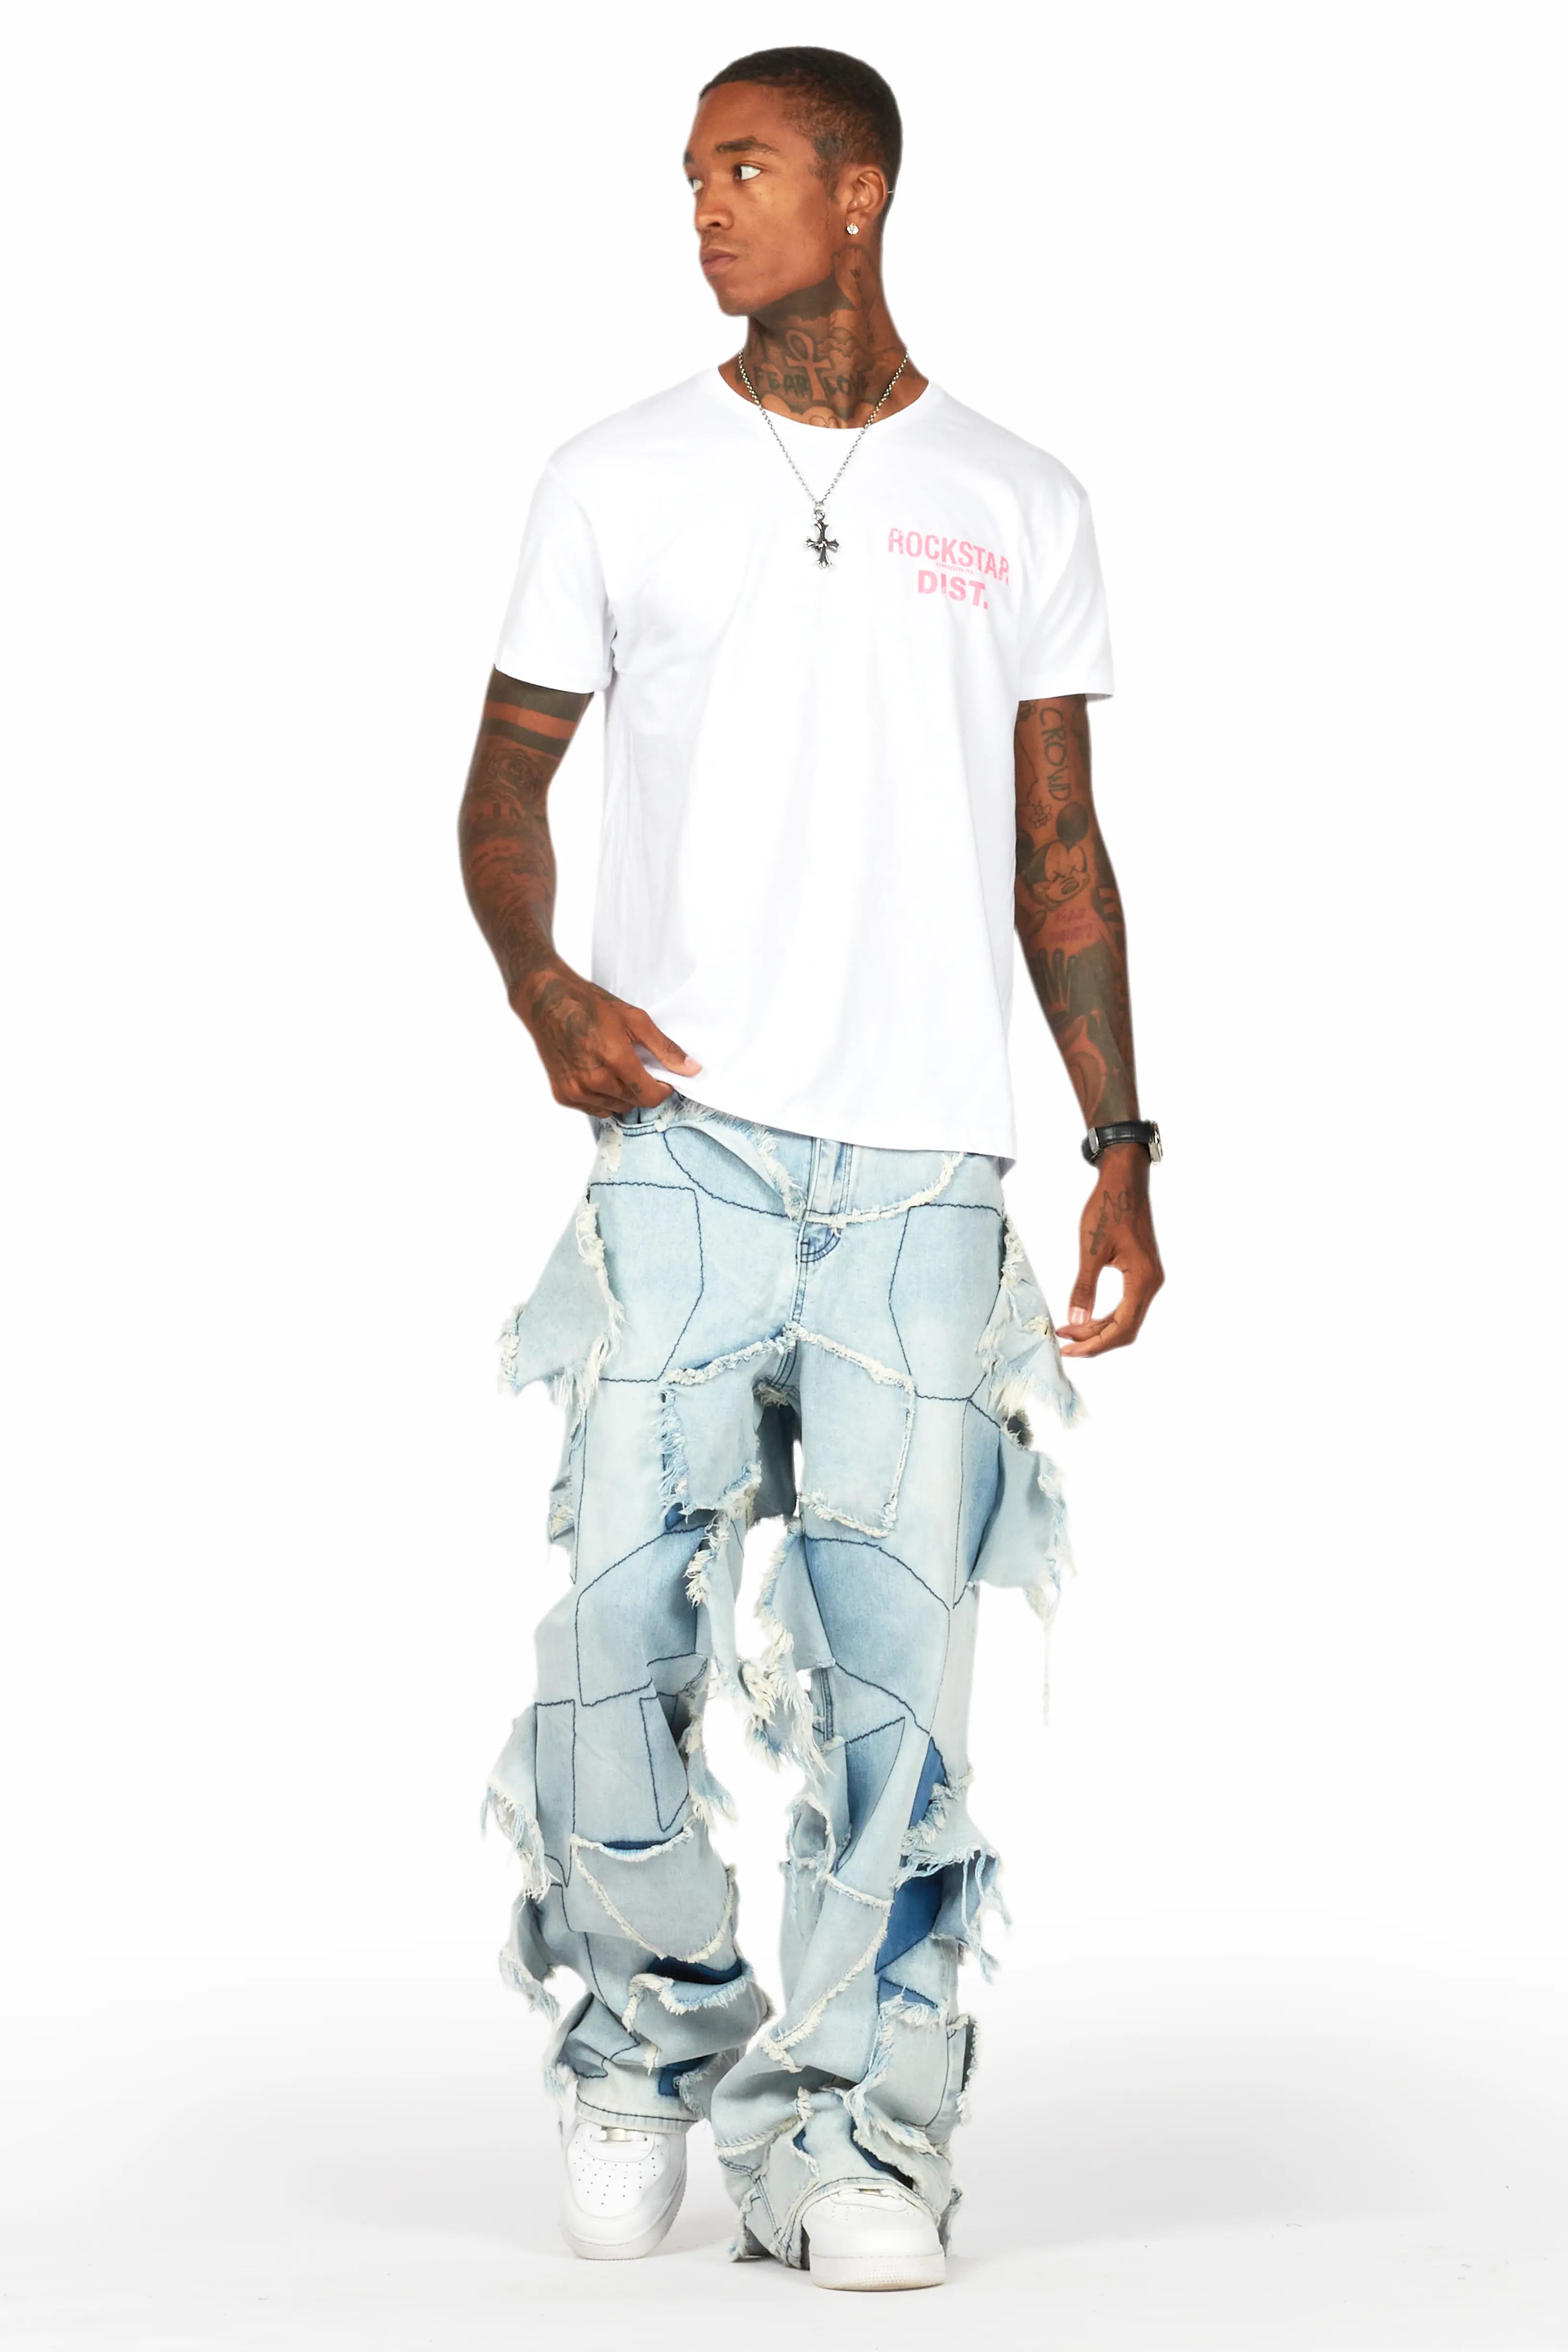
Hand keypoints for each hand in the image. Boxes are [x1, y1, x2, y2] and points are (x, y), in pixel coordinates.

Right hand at [512, 958, 699, 1114]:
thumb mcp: (634, 1019)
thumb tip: (692, 1069)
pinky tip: (597, 1074)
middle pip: (635, 1102)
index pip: (651, 1096)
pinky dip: (602, 1097)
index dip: (663, 1089)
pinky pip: (595, 1109)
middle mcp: (594, 1081)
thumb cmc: (589, 1005)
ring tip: (614, 1067)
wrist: (545, 1002)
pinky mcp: (563, 1095)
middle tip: (636, 1065)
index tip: (663, 1079)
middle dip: (642, 1088)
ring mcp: (576, 1090)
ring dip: (622, 1094)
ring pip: (616, 1108)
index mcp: (615, 1060)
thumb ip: (664, 1048)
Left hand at [1060, 1144, 1163, 1356]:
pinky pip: (1126, 1305)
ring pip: (1126, 1319)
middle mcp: (1151, 1284)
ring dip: (1099, 1330)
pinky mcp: (1142, 1273)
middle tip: (1065, 1345)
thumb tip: (1076, 1323)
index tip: (1069, 1351)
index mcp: (1142, 1281)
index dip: (1095, 1345)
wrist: (1124, 1181)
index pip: (1122, 1328)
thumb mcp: (1091, 1249)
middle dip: (1095, 1341)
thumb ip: (1084, 1288)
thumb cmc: (1108, 1209)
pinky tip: (1085, 1318)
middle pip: (1126, 1329)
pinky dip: (1106, 1316)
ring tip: (1069, 1332)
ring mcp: (1149, 1279)